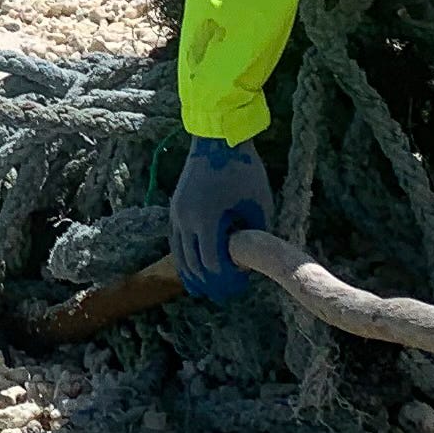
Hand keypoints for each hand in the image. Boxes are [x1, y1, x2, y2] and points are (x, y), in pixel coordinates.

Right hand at [169, 137, 272, 303]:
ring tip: (203, 289)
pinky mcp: (175, 206)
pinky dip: (184, 256)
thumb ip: (254, 235)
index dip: (225, 279)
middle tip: (224, 295)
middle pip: (191, 264)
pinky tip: (193, 265)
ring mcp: (176, 213)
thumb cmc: (244, 169)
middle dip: (208, 282)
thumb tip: (248, 259)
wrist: (218, 138)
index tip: (239, 285)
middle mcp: (185, 220)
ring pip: (178, 254)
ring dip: (191, 273)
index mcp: (206, 221)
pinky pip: (176, 239)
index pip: (211, 264)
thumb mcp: (258, 205)